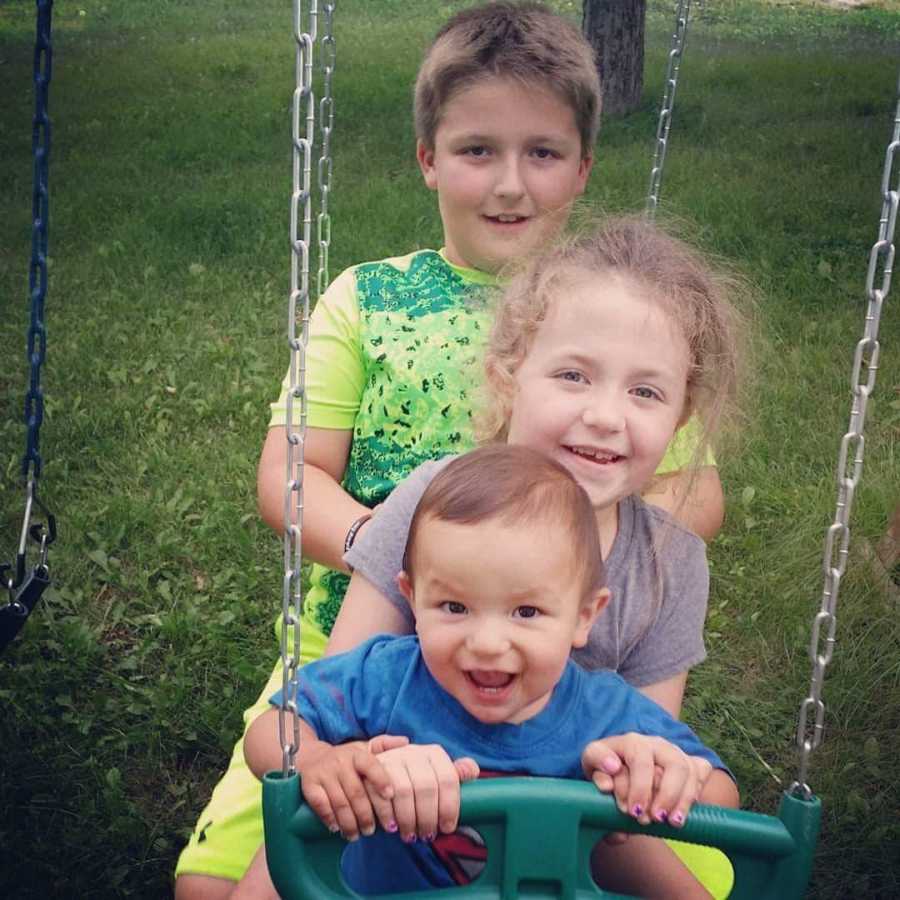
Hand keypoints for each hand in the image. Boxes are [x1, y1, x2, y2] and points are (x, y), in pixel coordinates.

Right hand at [300, 734, 409, 839]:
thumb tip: (406, 742)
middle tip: (372, 831)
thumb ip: (384, 745)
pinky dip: (330, 819)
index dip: (381, 780)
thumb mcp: (364, 748)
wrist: (311, 756)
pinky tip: (337, 828)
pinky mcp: (309, 784)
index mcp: (357, 753)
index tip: (391, 796)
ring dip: (350, 822)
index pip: (370, 765)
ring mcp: (324, 773)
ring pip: (339, 802)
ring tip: (357, 835)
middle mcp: (340, 761)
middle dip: (366, 815)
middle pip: (356, 792)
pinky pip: (321, 804)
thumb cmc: (346, 758)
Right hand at [364, 743, 478, 842]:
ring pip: (403, 792)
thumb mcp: (435, 774)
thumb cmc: (414, 778)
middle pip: (426, 787)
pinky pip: (381, 794)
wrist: (378, 769)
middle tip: (427, 836)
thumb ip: (454, 774)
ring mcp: (392, 758)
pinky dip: (387, 815)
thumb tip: (472, 771)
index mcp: (433, 753)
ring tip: (410, 835)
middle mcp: (413, 752)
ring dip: (408, 819)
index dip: (449, 806)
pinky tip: (392, 827)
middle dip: (428, 817)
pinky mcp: (373, 770)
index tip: (448, 828)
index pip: (447, 778)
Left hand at [582, 734, 712, 827]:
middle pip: (674, 765)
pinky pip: (701, 771)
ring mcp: (675, 753)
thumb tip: (609, 776)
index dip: (639, 788)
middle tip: (654, 819)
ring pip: (690, 771)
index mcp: (632, 741)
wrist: (618, 763)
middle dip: (666, 795)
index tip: (632, 812)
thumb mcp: (592, 760)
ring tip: (672, 822)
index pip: (641, 761)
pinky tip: (684, 811)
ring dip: (682, 800)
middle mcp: (657, 744)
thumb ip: (596, 765)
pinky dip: (696, 790)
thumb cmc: (606, 764)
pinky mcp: (689, 763)